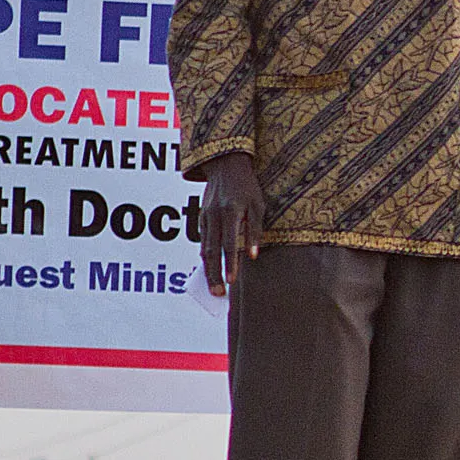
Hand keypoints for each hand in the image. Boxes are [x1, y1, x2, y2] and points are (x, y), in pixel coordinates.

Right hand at [197, 154, 262, 297]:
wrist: (225, 165)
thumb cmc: (247, 187)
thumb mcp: (258, 206)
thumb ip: (256, 231)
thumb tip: (253, 256)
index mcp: (231, 212)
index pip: (229, 244)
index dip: (230, 264)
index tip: (232, 281)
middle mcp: (214, 216)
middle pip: (212, 251)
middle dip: (215, 274)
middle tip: (218, 293)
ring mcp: (205, 216)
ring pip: (204, 248)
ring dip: (208, 269)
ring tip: (213, 287)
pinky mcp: (201, 216)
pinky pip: (203, 240)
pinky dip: (205, 256)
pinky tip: (209, 268)